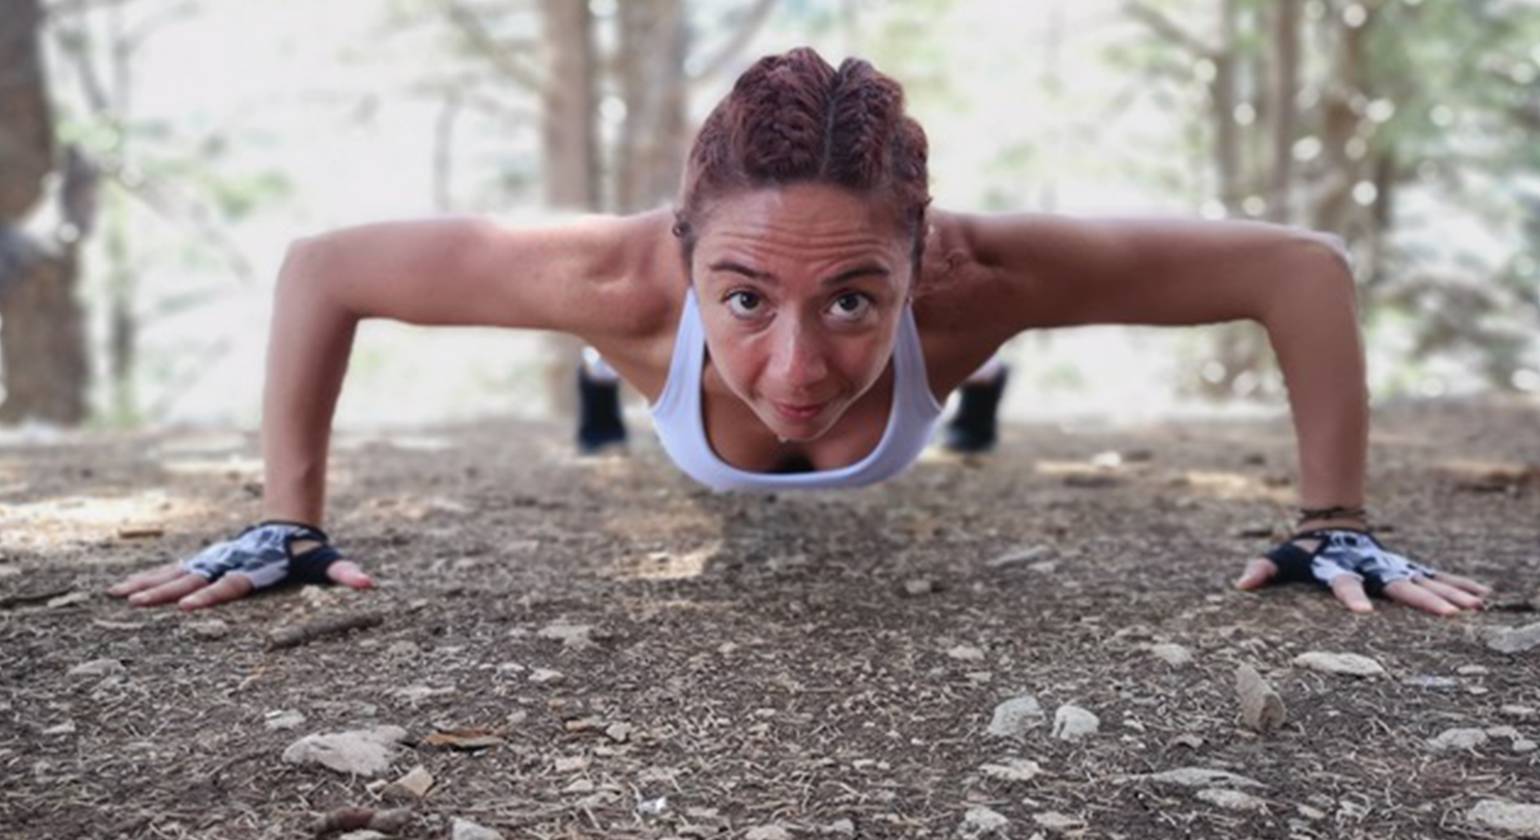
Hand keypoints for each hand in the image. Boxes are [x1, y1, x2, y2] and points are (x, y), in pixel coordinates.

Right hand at [107, 521, 372, 610]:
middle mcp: (227, 565)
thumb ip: (345, 574)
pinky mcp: (204, 563)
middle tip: (137, 603)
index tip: (187, 605)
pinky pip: (171, 571)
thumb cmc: (306, 556)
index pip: (230, 586)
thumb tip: (369, 584)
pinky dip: (147, 579)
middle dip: (166, 592)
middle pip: (194, 580)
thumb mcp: (327, 565)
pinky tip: (122, 590)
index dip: (210, 595)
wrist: (289, 527)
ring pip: (176, 574)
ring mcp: (212, 563)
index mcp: (252, 571)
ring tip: (118, 595)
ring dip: (148, 585)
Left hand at [1234, 528, 1489, 615]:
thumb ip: (1264, 569)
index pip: (1343, 584)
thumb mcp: (1283, 558)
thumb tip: (1240, 584)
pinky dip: (1459, 585)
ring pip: (1425, 580)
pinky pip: (1436, 577)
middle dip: (1422, 599)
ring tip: (1475, 606)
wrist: (1333, 522)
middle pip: (1398, 584)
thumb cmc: (1306, 549)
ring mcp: (1392, 565)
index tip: (1362, 613)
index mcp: (1340, 569)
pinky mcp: (1406, 566)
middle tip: (1448, 615)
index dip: (1350, 596)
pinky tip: (1483, 596)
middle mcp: (1371, 567)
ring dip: (1450, 593)